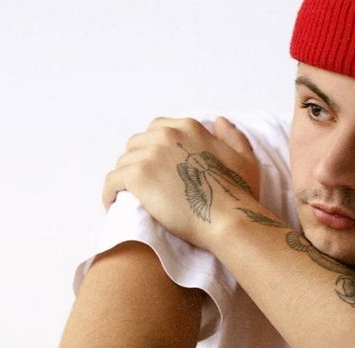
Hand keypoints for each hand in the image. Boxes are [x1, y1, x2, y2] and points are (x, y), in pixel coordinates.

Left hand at [103, 116, 259, 249]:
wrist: (228, 220)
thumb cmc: (239, 195)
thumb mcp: (245, 159)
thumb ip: (232, 136)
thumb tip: (219, 120)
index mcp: (189, 128)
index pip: (158, 130)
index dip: (155, 150)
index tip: (158, 169)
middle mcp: (167, 134)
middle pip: (137, 144)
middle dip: (139, 162)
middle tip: (144, 186)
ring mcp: (150, 154)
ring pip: (124, 162)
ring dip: (126, 179)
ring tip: (131, 198)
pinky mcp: (137, 176)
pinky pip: (112, 181)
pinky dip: (110, 193)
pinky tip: (113, 204)